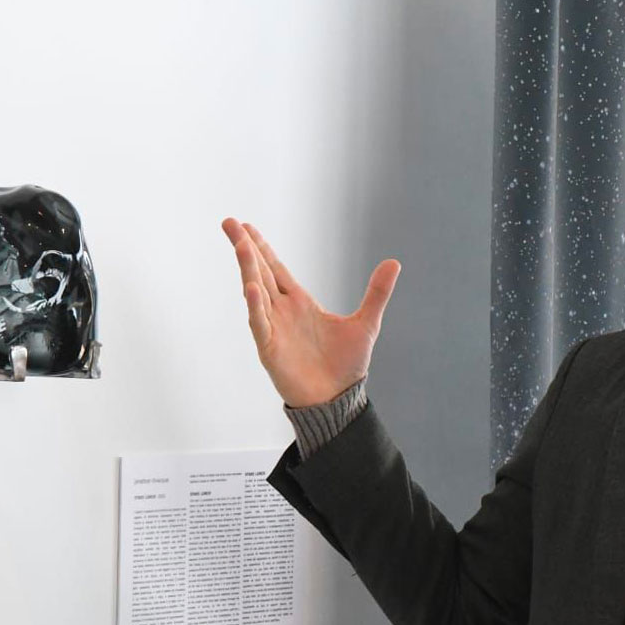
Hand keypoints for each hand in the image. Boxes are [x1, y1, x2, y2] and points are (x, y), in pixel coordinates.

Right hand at [221, 218, 399, 407]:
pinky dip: (256, 307)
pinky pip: (261, 325)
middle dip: (245, 248)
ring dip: (248, 269)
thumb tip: (394, 262)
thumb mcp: (366, 323)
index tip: (247, 227)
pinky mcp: (271, 350)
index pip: (276, 268)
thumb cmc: (346, 366)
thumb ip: (376, 293)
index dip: (262, 248)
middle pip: (260, 273)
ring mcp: (274, 329)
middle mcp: (282, 312)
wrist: (338, 401)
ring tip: (240, 245)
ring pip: (256, 293)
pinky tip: (251, 289)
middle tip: (229, 222)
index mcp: (300, 303)